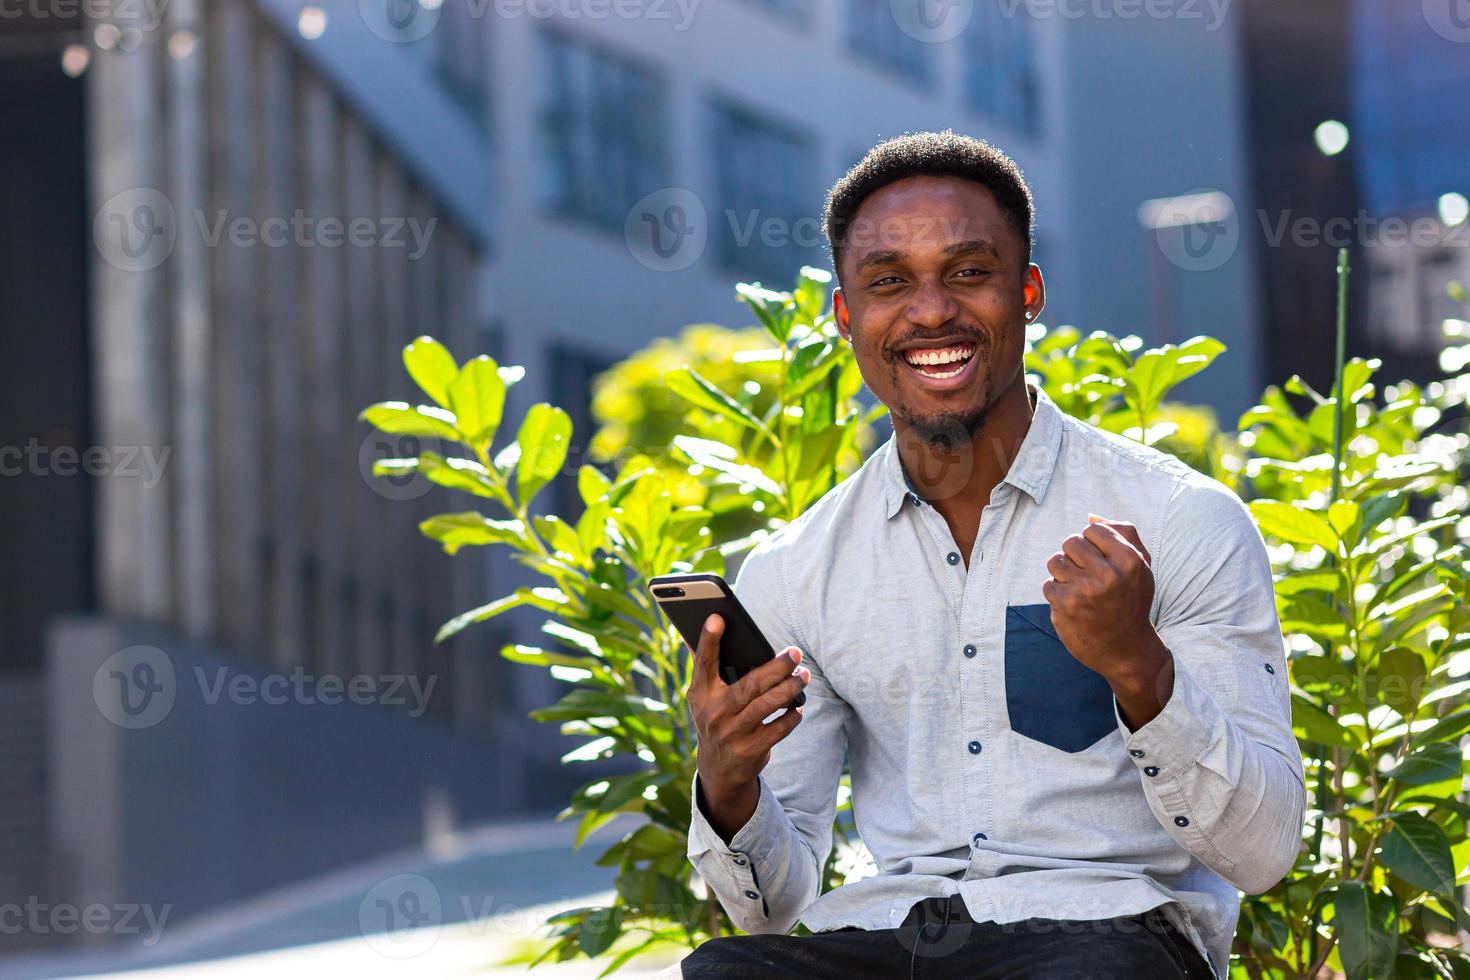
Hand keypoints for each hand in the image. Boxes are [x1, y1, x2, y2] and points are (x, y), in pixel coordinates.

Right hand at [686, 614, 809, 840]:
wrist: (718, 770)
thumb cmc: (717, 718)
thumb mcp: (704, 698)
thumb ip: (707, 667)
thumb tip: (706, 626)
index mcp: (700, 694)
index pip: (704, 663)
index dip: (709, 640)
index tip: (718, 617)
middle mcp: (713, 713)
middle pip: (749, 685)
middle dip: (776, 667)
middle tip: (795, 653)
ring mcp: (731, 734)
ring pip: (767, 705)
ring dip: (790, 688)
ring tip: (804, 675)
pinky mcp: (749, 751)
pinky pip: (778, 729)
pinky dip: (791, 716)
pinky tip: (798, 706)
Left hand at [1043, 515, 1172, 726]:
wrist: (1126, 650)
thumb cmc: (1131, 602)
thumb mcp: (1140, 566)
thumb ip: (1122, 534)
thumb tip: (1090, 515)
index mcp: (1129, 560)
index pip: (1093, 529)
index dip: (1093, 544)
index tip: (1101, 563)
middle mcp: (1108, 573)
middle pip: (1071, 542)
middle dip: (1075, 557)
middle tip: (1088, 577)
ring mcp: (1085, 590)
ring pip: (1055, 561)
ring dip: (1063, 574)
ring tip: (1079, 590)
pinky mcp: (1065, 606)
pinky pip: (1048, 584)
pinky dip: (1057, 594)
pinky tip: (1074, 606)